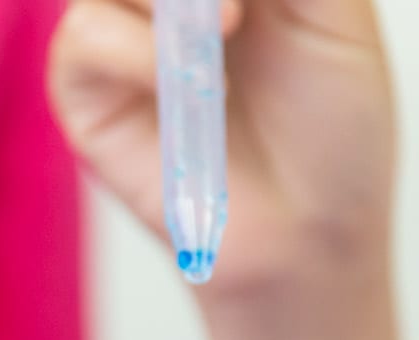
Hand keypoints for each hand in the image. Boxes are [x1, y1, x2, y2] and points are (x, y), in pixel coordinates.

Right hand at [48, 0, 393, 305]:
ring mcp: (122, 42)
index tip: (247, 3)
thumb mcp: (336, 9)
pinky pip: (83, 40)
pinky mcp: (90, 102)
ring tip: (227, 36)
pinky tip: (190, 83)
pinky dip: (135, 48)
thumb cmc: (334, 137)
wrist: (313, 238)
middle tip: (237, 7)